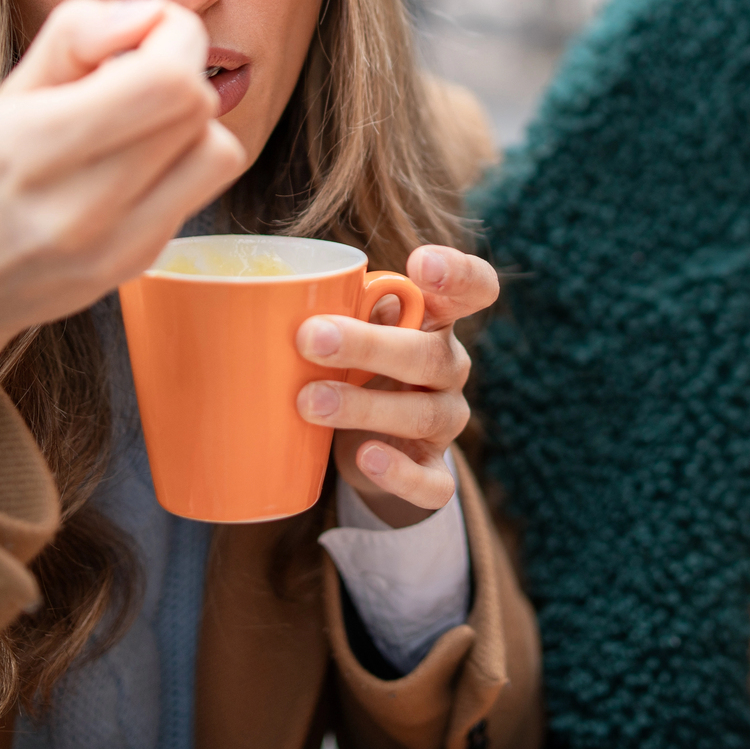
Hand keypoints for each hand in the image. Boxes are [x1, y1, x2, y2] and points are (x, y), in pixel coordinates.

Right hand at [0, 0, 247, 408]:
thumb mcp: (6, 93)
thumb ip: (76, 37)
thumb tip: (150, 13)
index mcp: (37, 149)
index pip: (167, 81)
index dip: (176, 37)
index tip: (148, 30)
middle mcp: (84, 208)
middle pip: (198, 110)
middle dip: (182, 70)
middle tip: (139, 71)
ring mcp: (120, 245)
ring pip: (219, 153)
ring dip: (193, 123)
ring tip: (141, 122)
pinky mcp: (142, 262)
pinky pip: (201, 191)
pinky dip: (183, 162)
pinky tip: (135, 164)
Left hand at [292, 244, 497, 526]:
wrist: (364, 441)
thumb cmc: (352, 363)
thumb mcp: (350, 326)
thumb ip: (334, 307)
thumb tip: (275, 297)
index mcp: (437, 320)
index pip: (474, 288)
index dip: (458, 274)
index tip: (420, 265)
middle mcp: (449, 366)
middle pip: (429, 354)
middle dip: (369, 345)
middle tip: (311, 338)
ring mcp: (446, 420)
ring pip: (423, 414)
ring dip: (364, 406)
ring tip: (309, 402)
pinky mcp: (432, 470)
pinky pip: (433, 483)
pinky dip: (399, 474)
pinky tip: (366, 458)